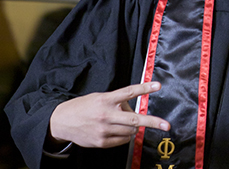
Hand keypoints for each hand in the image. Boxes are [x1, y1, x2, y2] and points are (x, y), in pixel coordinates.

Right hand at [47, 82, 170, 148]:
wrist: (62, 122)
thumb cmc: (84, 107)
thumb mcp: (100, 98)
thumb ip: (117, 102)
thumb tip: (135, 110)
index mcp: (106, 100)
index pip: (129, 92)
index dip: (144, 88)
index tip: (158, 86)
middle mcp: (106, 115)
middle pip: (134, 119)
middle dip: (153, 122)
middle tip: (166, 125)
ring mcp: (104, 130)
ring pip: (130, 130)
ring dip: (133, 126)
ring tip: (122, 121)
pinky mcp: (102, 142)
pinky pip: (123, 140)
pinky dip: (125, 135)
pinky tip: (116, 130)